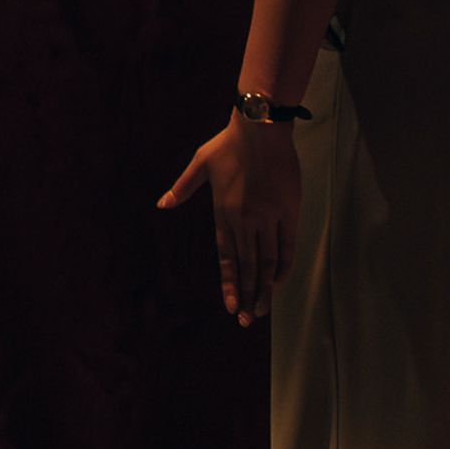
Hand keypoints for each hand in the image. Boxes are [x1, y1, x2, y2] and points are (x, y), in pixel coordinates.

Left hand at [158, 113, 303, 325]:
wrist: (260, 128)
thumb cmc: (228, 144)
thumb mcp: (199, 163)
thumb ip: (182, 188)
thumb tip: (161, 205)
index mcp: (223, 213)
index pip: (226, 257)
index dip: (229, 283)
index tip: (231, 306)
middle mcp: (244, 220)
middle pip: (248, 265)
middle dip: (248, 295)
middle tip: (248, 321)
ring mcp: (268, 216)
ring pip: (267, 261)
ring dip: (265, 288)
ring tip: (263, 310)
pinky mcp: (288, 210)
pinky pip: (287, 244)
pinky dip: (284, 265)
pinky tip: (280, 282)